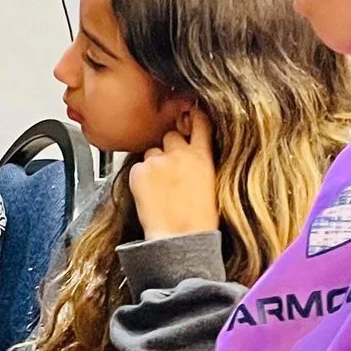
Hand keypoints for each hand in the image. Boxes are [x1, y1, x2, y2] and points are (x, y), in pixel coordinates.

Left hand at [128, 111, 218, 240]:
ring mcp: (157, 161)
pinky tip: (150, 193)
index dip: (193, 116)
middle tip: (171, 171)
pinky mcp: (138, 171)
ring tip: (161, 187)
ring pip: (151, 151)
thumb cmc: (199, 219)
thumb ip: (200, 161)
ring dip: (154, 163)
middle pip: (170, 135)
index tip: (190, 112)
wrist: (180, 238)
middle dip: (170, 148)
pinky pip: (138, 166)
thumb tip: (191, 150)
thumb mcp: (211, 183)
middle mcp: (180, 153)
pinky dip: (141, 176)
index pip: (200, 122)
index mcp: (202, 156)